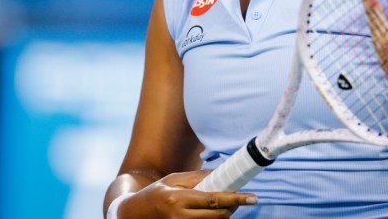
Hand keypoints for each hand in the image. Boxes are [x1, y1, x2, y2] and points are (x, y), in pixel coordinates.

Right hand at [118, 170, 257, 217]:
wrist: (134, 214)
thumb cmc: (156, 193)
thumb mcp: (173, 180)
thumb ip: (197, 178)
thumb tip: (220, 173)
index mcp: (177, 198)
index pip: (213, 200)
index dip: (235, 199)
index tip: (253, 197)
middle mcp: (179, 216)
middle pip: (218, 216)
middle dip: (233, 207)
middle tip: (239, 199)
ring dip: (225, 215)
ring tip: (225, 205)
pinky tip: (213, 212)